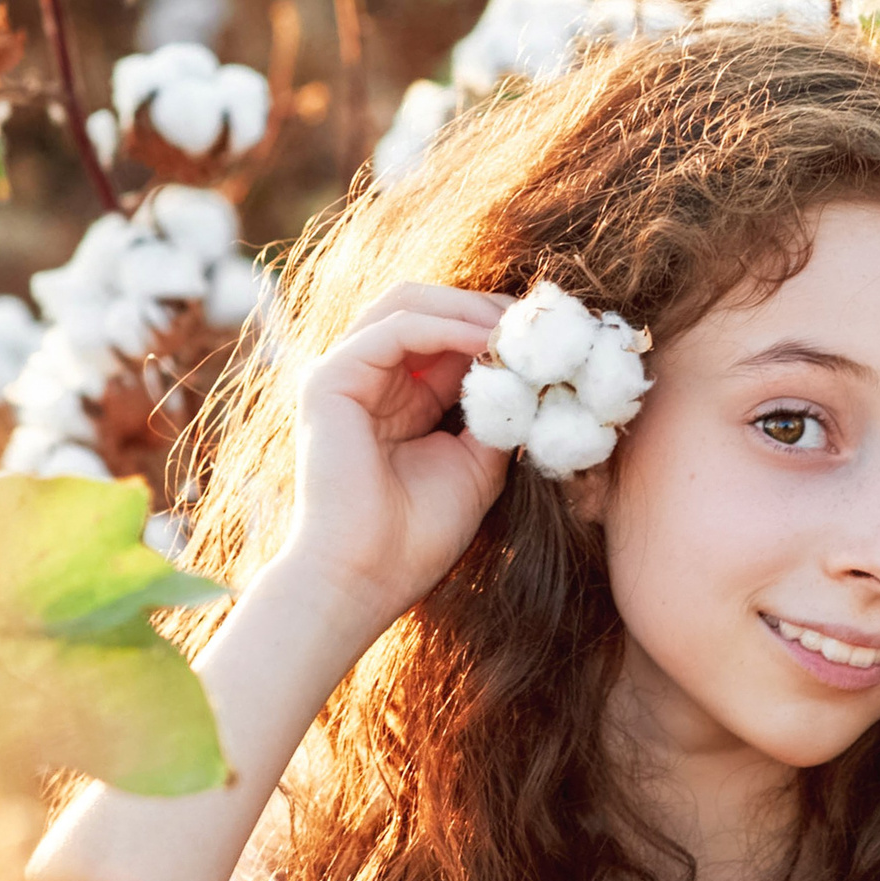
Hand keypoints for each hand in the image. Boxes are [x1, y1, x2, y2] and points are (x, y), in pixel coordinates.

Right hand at [268, 281, 514, 635]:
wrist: (366, 577)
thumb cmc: (417, 535)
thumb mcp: (478, 464)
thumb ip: (500, 414)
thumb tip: (537, 372)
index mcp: (400, 397)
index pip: (447, 333)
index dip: (496, 326)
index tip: (549, 333)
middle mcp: (369, 377)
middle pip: (427, 306)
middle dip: (485, 307)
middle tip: (536, 322)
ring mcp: (345, 374)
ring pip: (408, 302)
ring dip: (469, 308)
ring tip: (516, 328)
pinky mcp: (330, 379)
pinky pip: (396, 328)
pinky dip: (447, 326)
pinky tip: (487, 343)